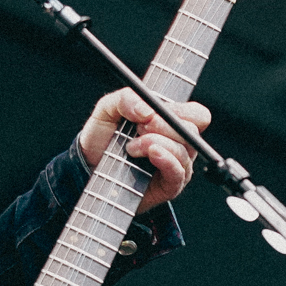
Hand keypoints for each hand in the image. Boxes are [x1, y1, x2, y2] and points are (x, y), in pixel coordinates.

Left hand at [75, 89, 212, 212]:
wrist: (88, 167)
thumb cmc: (102, 137)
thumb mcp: (107, 109)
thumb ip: (125, 98)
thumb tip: (148, 109)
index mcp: (171, 123)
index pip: (197, 115)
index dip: (181, 111)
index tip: (154, 112)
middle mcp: (179, 144)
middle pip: (191, 132)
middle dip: (164, 126)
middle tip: (140, 127)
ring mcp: (176, 166)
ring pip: (184, 151)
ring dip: (155, 143)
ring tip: (130, 147)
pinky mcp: (170, 186)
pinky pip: (179, 173)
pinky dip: (167, 161)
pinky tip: (152, 155)